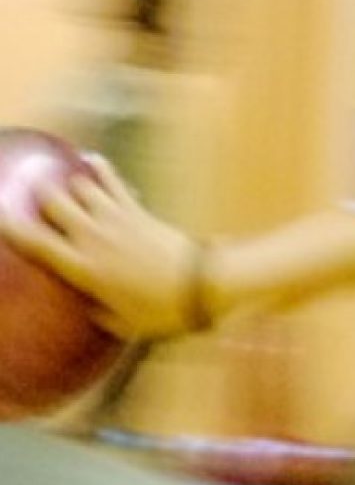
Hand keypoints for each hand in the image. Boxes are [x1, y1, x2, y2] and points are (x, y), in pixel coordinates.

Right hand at [2, 154, 203, 340]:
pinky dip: (99, 168)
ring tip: (62, 184)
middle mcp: (91, 237)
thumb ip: (100, 312)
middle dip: (37, 194)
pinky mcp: (136, 208)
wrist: (204, 285)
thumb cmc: (164, 311)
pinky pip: (111, 179)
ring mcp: (114, 218)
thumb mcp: (125, 323)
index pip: (34, 242)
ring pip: (76, 184)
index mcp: (83, 269)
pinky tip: (90, 161)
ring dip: (67, 183)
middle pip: (50, 200)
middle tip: (32, 197)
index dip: (9, 226)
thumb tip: (90, 306)